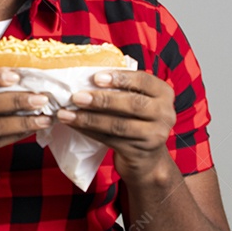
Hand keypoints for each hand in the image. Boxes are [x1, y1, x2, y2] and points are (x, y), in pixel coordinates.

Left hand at [57, 70, 176, 182]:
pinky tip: (74, 125)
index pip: (143, 80)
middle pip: (132, 104)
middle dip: (102, 100)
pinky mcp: (140, 152)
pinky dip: (89, 131)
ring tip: (66, 114)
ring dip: (89, 119)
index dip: (120, 78)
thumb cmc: (137, 119)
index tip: (95, 77)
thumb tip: (85, 73)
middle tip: (76, 97)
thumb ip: (123, 88)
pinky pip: (110, 140)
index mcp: (164, 93)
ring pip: (118, 125)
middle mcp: (165, 114)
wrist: (148, 158)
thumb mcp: (139, 100)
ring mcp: (155, 136)